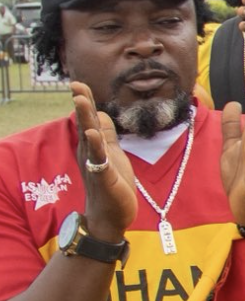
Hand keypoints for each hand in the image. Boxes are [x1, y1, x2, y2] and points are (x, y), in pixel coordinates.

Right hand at [70, 82, 136, 242]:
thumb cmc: (112, 185)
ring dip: (86, 119)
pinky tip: (92, 134)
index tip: (79, 83)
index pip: (89, 120)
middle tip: (75, 85)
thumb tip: (100, 113)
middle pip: (86, 125)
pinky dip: (96, 147)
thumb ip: (107, 135)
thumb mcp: (112, 154)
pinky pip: (99, 160)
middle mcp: (90, 155)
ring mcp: (96, 166)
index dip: (86, 103)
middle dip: (83, 105)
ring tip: (81, 100)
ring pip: (90, 139)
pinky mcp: (104, 179)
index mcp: (93, 148)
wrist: (111, 216)